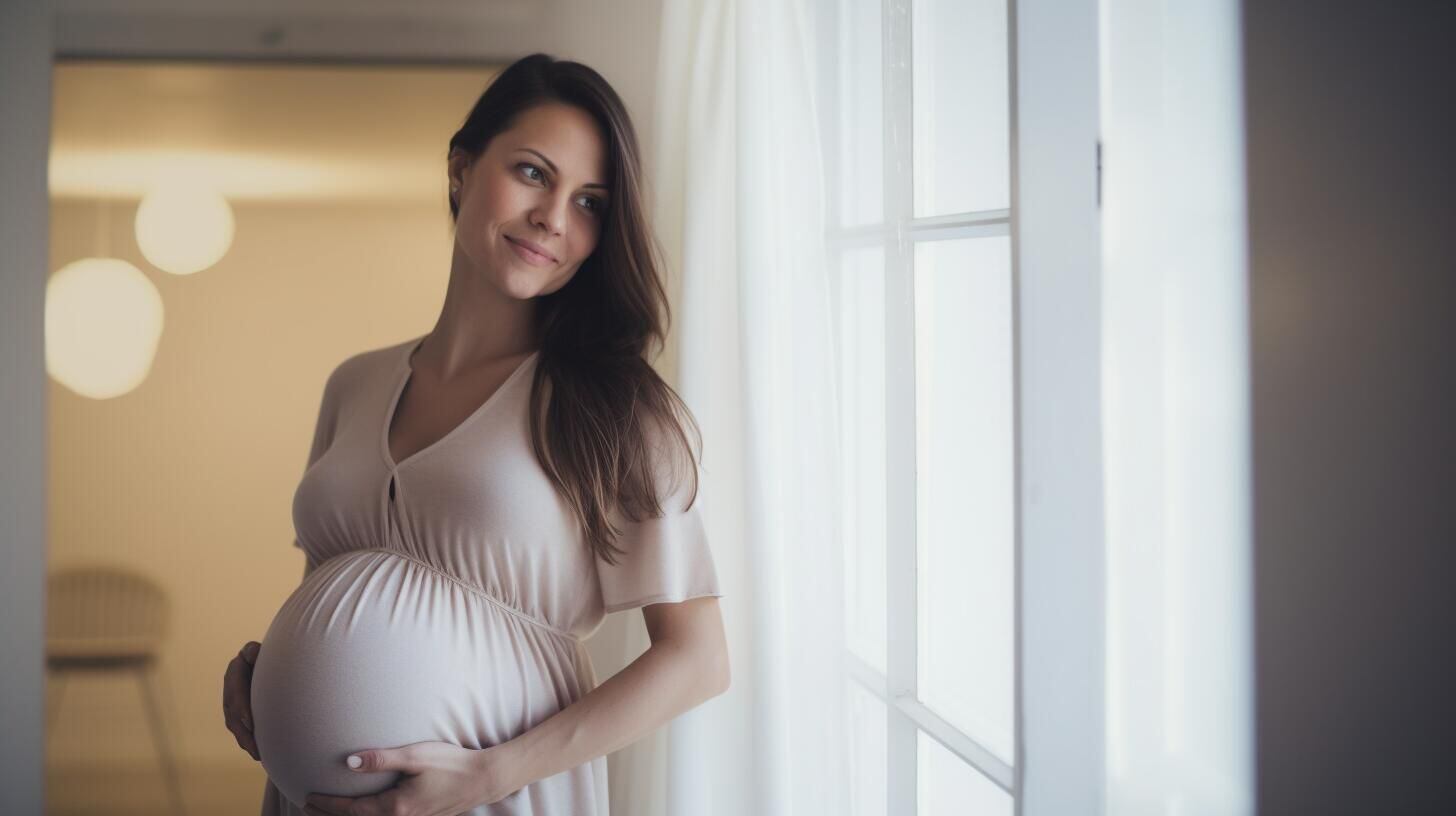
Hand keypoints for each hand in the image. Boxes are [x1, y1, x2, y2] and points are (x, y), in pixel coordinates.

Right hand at [221, 641, 261, 760]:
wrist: (269, 659)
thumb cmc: (270, 653)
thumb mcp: (261, 650)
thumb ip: (254, 652)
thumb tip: (252, 655)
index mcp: (236, 668)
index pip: (236, 690)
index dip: (241, 708)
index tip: (251, 723)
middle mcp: (230, 684)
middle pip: (233, 712)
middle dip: (242, 730)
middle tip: (255, 746)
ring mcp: (231, 698)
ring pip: (234, 723)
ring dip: (245, 740)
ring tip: (258, 754)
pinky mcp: (236, 710)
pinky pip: (239, 728)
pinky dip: (247, 740)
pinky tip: (259, 753)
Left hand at [302, 740, 520, 815]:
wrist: (484, 778)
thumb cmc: (452, 764)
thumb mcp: (415, 756)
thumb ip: (381, 759)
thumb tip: (349, 762)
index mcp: (395, 806)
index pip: (351, 809)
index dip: (327, 804)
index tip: (308, 797)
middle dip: (330, 815)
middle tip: (307, 807)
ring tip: (329, 811)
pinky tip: (366, 809)